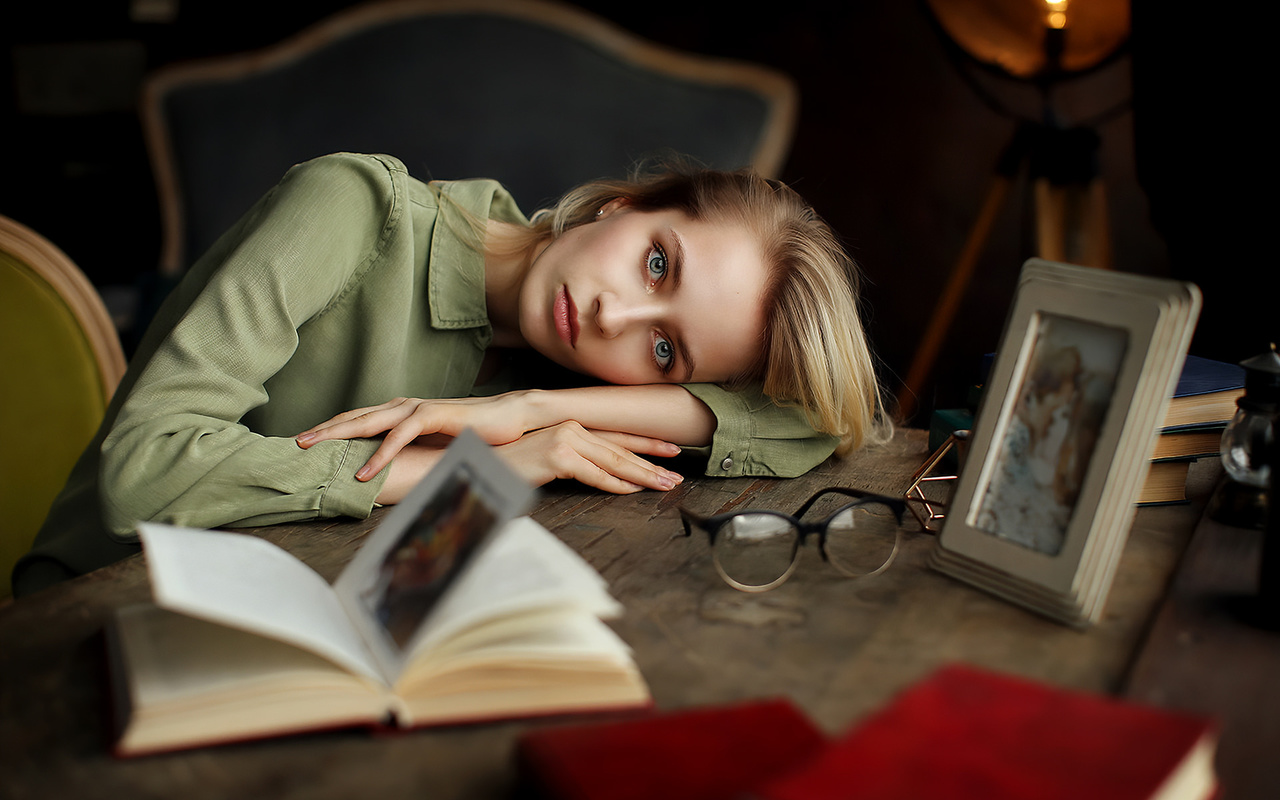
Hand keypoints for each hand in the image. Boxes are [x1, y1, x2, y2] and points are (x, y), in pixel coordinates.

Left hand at [296, 393, 539, 479]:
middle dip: (323, 430)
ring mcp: (419, 408)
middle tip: (294, 444)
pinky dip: (382, 452)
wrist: (511, 417)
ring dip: (340, 435)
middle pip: (355, 417)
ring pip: (371, 421)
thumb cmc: (474, 433)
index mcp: (402, 412)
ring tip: (314, 449)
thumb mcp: (434, 446)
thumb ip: (411, 453)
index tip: (305, 445)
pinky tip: (365, 470)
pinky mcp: (436, 415)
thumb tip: (390, 473)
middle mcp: (405, 405)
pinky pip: (402, 434)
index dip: (331, 430)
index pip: (358, 419)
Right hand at [374, 423, 683, 502]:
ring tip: (665, 486)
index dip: (645, 444)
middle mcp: (569, 428)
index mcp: (568, 429)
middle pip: (620, 449)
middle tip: (677, 476)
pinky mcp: (556, 454)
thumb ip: (570, 467)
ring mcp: (563, 438)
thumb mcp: (543, 466)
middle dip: (652, 463)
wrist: (472, 464)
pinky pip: (593, 474)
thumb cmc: (503, 468)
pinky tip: (632, 490)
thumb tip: (595, 478)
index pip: (615, 437)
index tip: (671, 451)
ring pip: (613, 461)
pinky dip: (614, 484)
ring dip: (642, 475)